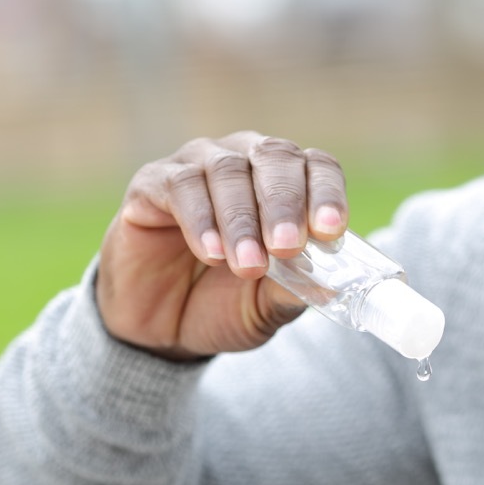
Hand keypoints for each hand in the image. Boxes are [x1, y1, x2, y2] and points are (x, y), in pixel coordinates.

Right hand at [96, 132, 349, 359]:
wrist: (161, 328)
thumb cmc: (223, 304)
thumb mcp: (266, 305)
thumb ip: (294, 290)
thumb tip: (331, 285)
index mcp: (284, 183)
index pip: (315, 166)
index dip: (326, 192)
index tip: (329, 230)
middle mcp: (244, 161)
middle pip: (273, 156)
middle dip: (285, 202)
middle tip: (287, 246)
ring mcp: (196, 166)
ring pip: (227, 170)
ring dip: (242, 220)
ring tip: (249, 265)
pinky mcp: (152, 183)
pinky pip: (180, 186)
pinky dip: (200, 220)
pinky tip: (212, 255)